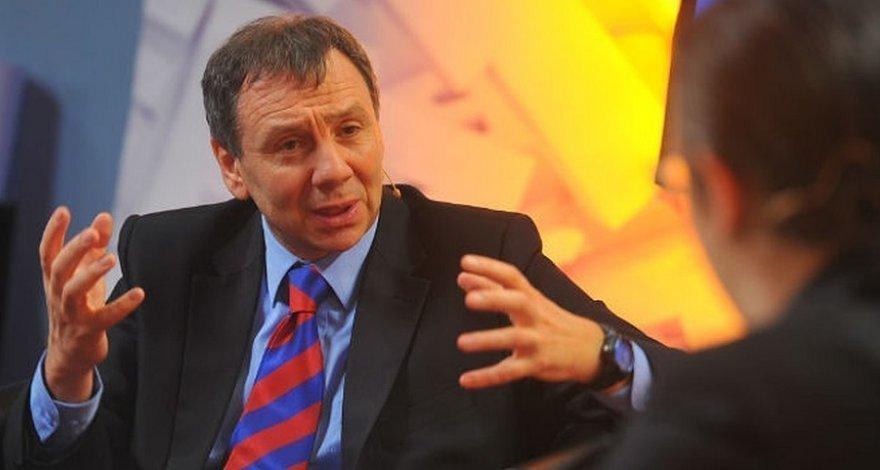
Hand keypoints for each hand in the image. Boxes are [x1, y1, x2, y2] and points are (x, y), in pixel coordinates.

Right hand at [40, 207, 144, 401]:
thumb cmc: (78, 307)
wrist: (70, 354)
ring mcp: (71, 314)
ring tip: (112, 259)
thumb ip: (95, 246)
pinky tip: (140, 293)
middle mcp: (58, 295)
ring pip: (73, 291)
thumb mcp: (84, 276)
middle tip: (92, 233)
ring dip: (91, 274)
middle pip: (59, 269)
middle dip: (73, 249)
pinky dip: (122, 305)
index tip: (63, 210)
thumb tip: (104, 216)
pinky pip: (105, 317)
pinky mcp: (89, 330)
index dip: (53, 232)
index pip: (47, 253)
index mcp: (55, 280)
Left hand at [456, 254, 603, 388]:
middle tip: (470, 299)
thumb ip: (494, 289)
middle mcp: (535, 316)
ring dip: (487, 340)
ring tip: (462, 342)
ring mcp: (537, 340)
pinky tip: (466, 380)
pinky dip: (487, 377)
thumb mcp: (529, 301)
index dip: (490, 267)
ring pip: (514, 338)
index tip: (466, 262)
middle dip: (494, 299)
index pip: (512, 276)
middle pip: (518, 302)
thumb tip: (463, 277)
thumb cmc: (551, 320)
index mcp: (532, 297)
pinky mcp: (537, 364)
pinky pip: (510, 372)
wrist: (591, 348)